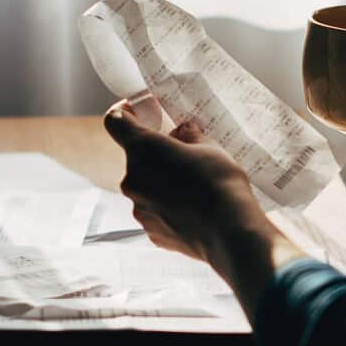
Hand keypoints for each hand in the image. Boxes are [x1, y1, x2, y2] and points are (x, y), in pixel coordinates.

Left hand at [103, 100, 306, 318]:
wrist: (229, 233)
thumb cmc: (220, 184)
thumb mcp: (210, 147)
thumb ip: (188, 135)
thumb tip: (181, 133)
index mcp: (143, 150)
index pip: (115, 122)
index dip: (123, 113)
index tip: (137, 113)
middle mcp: (132, 179)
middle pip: (136, 158)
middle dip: (156, 155)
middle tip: (185, 156)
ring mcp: (138, 208)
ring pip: (146, 186)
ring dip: (162, 182)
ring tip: (194, 188)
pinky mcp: (149, 231)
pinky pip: (155, 211)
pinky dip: (168, 207)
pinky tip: (193, 210)